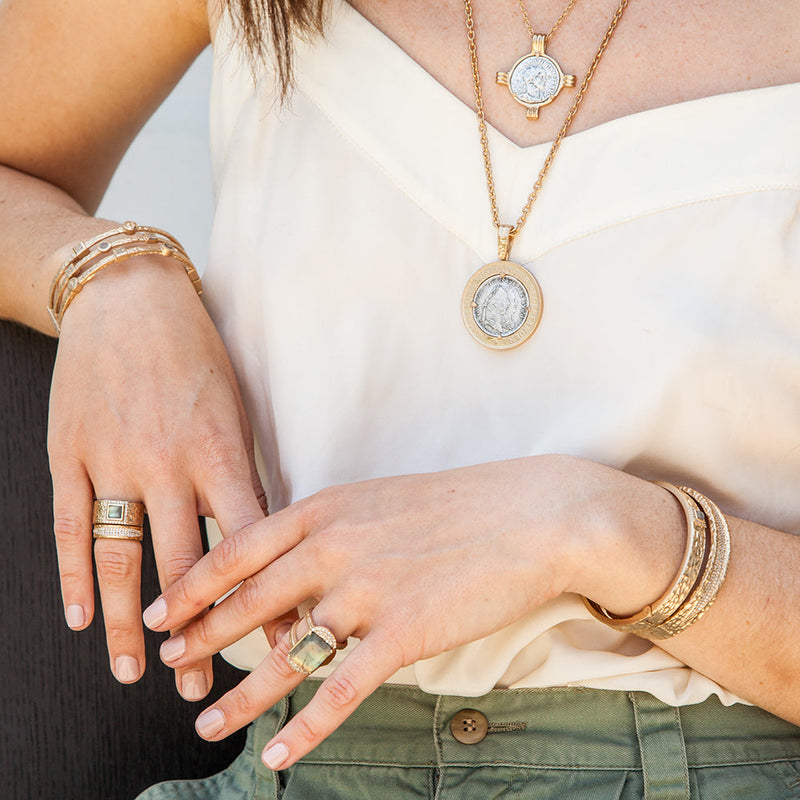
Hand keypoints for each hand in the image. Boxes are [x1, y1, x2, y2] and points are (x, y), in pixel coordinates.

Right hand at [48, 255, 266, 696]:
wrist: (128, 298)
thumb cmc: (197, 353)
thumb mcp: (236, 407)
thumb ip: (241, 472)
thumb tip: (261, 538)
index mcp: (220, 451)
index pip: (249, 544)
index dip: (266, 600)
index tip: (281, 648)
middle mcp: (167, 463)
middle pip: (184, 566)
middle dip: (195, 631)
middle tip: (200, 686)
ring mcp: (113, 460)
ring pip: (122, 559)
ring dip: (129, 623)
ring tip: (134, 672)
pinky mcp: (70, 453)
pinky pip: (71, 526)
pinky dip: (75, 575)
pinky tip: (81, 616)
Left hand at [142, 455, 677, 767]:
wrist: (533, 515)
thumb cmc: (461, 504)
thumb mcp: (382, 499)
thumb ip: (335, 526)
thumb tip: (298, 564)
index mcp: (327, 509)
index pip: (239, 548)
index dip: (194, 584)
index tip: (165, 609)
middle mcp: (335, 547)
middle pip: (247, 602)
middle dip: (201, 637)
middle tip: (170, 664)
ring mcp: (367, 590)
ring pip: (283, 653)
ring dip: (240, 694)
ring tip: (208, 720)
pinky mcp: (404, 633)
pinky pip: (340, 690)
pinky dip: (305, 727)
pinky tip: (279, 752)